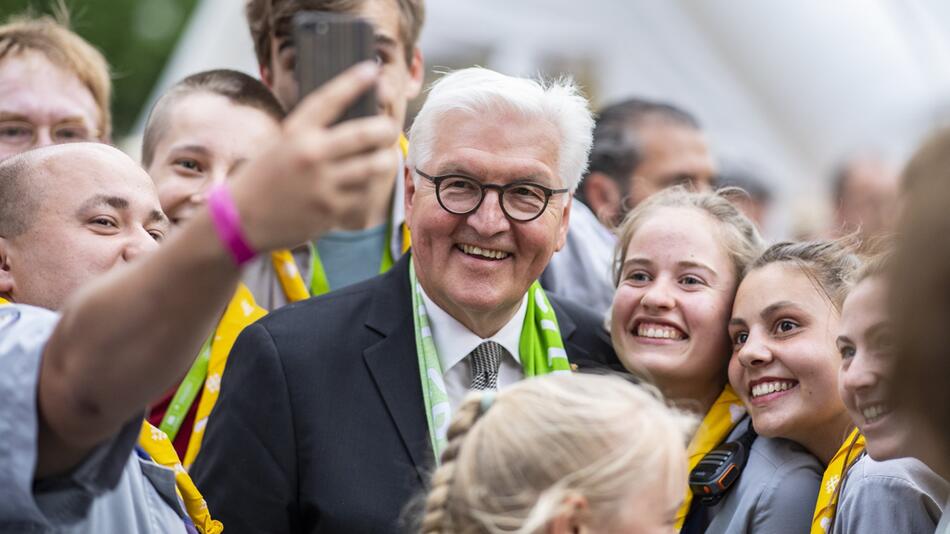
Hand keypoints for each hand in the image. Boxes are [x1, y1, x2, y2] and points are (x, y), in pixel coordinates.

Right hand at [229, 61, 399, 251]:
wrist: (241, 219)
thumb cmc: (264, 177)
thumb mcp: (281, 144)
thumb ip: (312, 132)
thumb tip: (356, 117)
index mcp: (295, 132)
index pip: (330, 99)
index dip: (353, 82)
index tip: (372, 70)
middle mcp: (310, 154)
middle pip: (365, 134)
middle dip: (385, 129)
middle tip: (389, 128)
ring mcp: (323, 184)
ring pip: (373, 166)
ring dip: (384, 160)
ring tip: (385, 156)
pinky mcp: (331, 210)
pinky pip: (363, 193)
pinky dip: (366, 187)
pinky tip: (363, 183)